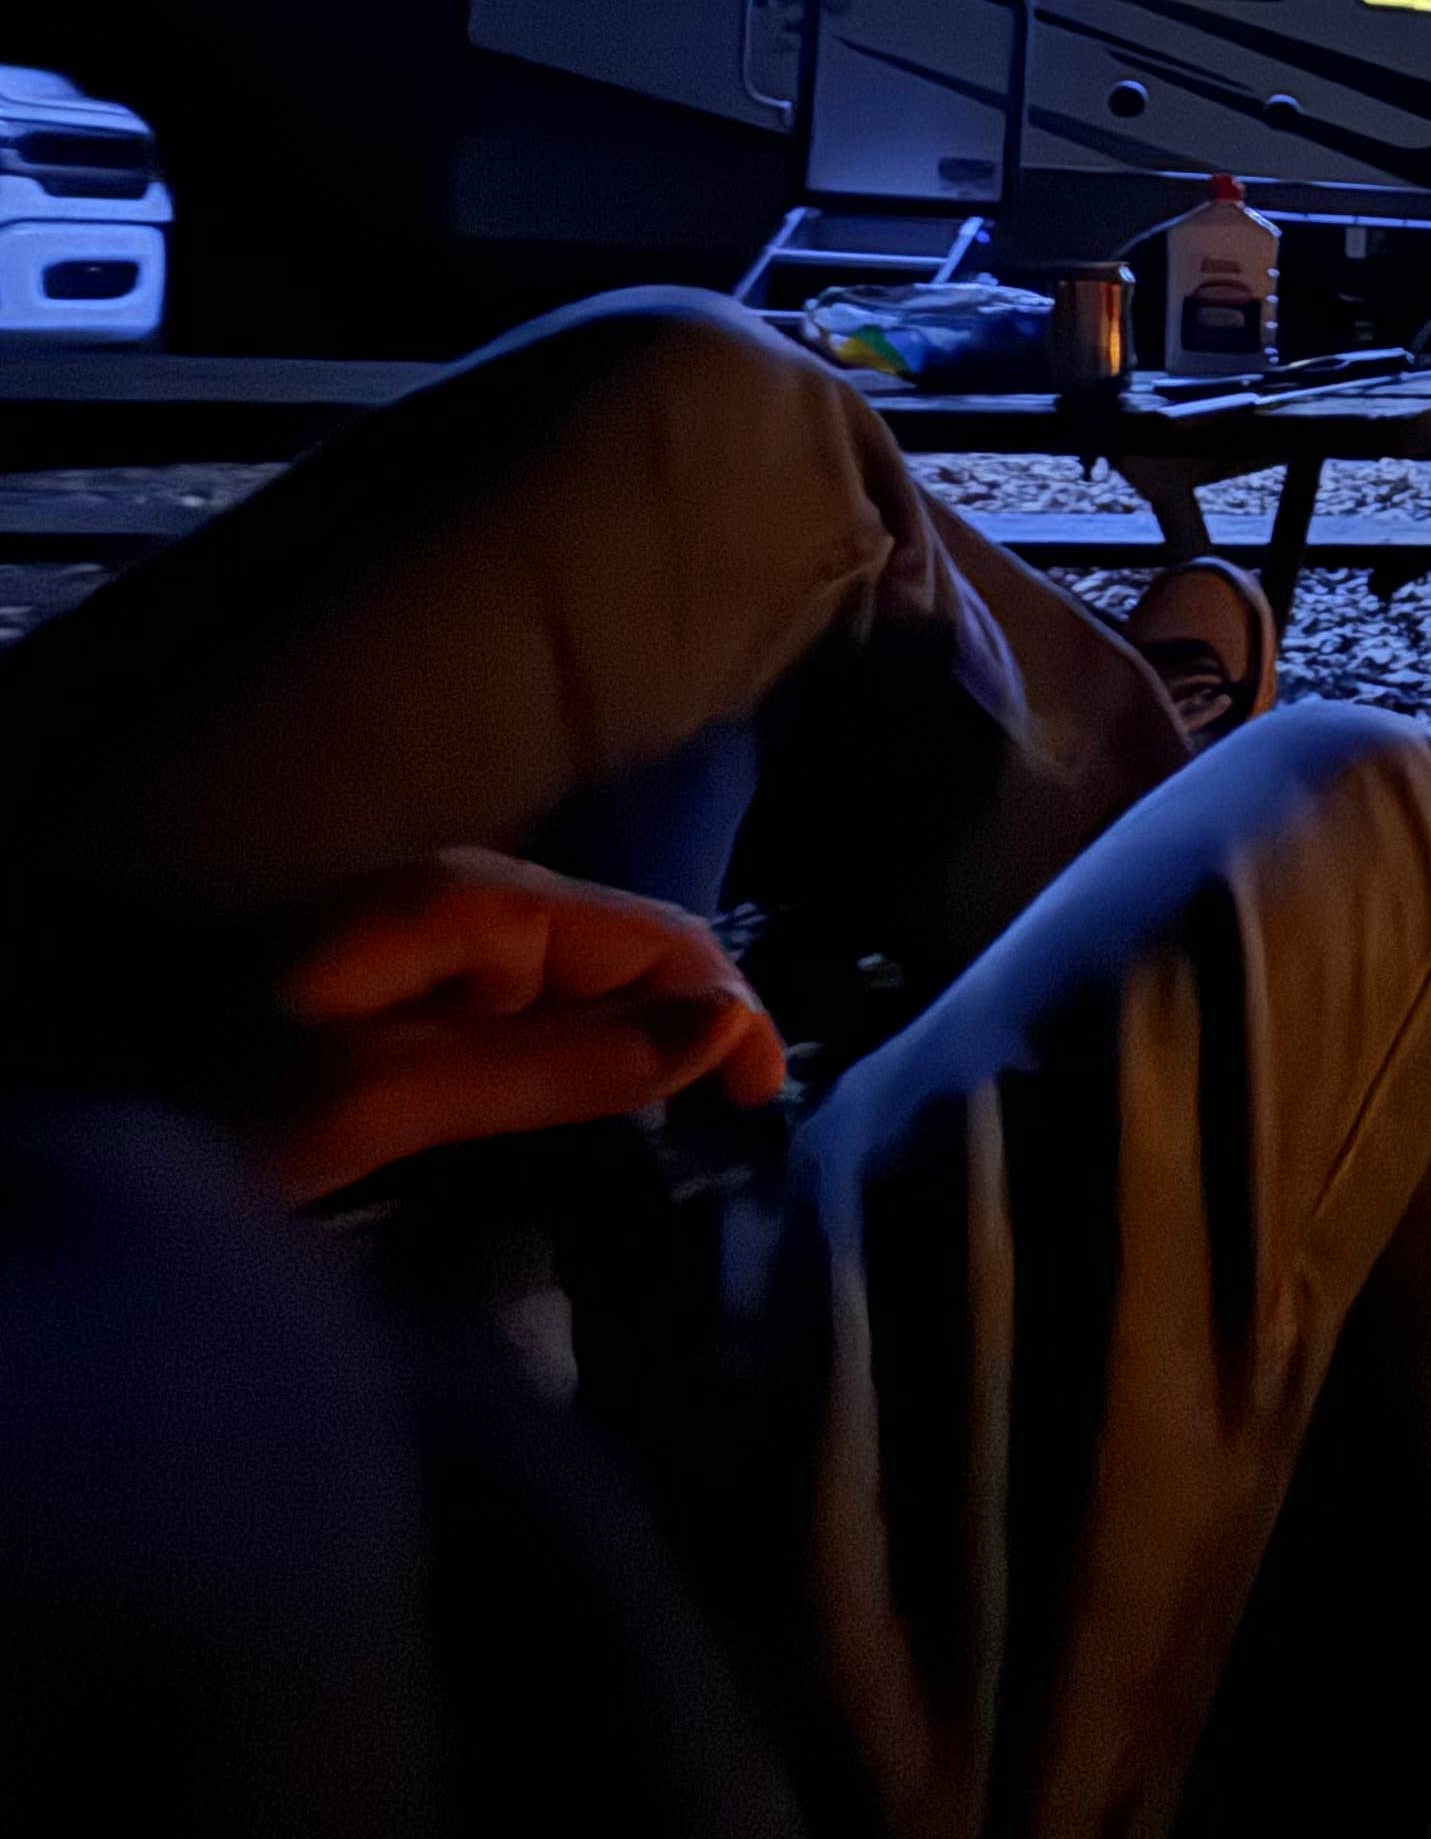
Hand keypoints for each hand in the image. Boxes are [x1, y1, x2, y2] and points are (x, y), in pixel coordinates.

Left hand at [252, 848, 788, 1206]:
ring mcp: (417, 946)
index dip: (727, 1011)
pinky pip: (512, 1012)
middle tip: (734, 1120)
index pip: (652, 940)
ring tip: (676, 1119)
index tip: (766, 1107)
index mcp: (469, 906)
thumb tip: (717, 1029)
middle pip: (618, 954)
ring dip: (631, 1044)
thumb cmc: (211, 1105)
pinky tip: (580, 1103)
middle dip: (691, 1022)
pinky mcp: (386, 995)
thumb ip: (554, 1067)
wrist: (61, 1096)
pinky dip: (566, 1058)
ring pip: (569, 985)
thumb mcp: (386, 1098)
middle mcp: (455, 904)